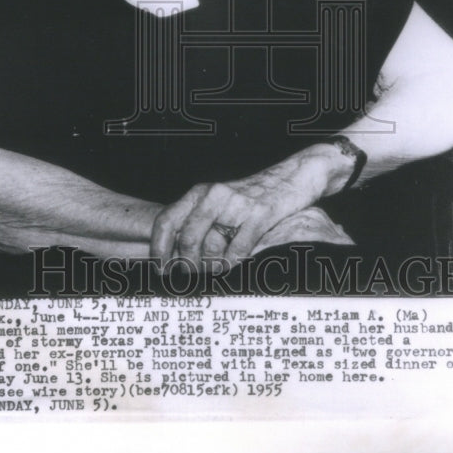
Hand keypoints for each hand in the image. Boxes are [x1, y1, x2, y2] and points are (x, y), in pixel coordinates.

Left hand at [150, 143, 355, 270]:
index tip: (161, 269)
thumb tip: (177, 254)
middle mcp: (213, 195)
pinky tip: (235, 265)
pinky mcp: (259, 214)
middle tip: (192, 277)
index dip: (158, 248)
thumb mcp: (221, 201)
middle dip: (187, 265)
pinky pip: (238, 249)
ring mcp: (236, 204)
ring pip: (211, 248)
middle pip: (187, 239)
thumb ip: (200, 220)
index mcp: (199, 192)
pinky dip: (233, 264)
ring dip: (212, 267)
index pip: (166, 220)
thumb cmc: (255, 196)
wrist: (294, 175)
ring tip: (218, 270)